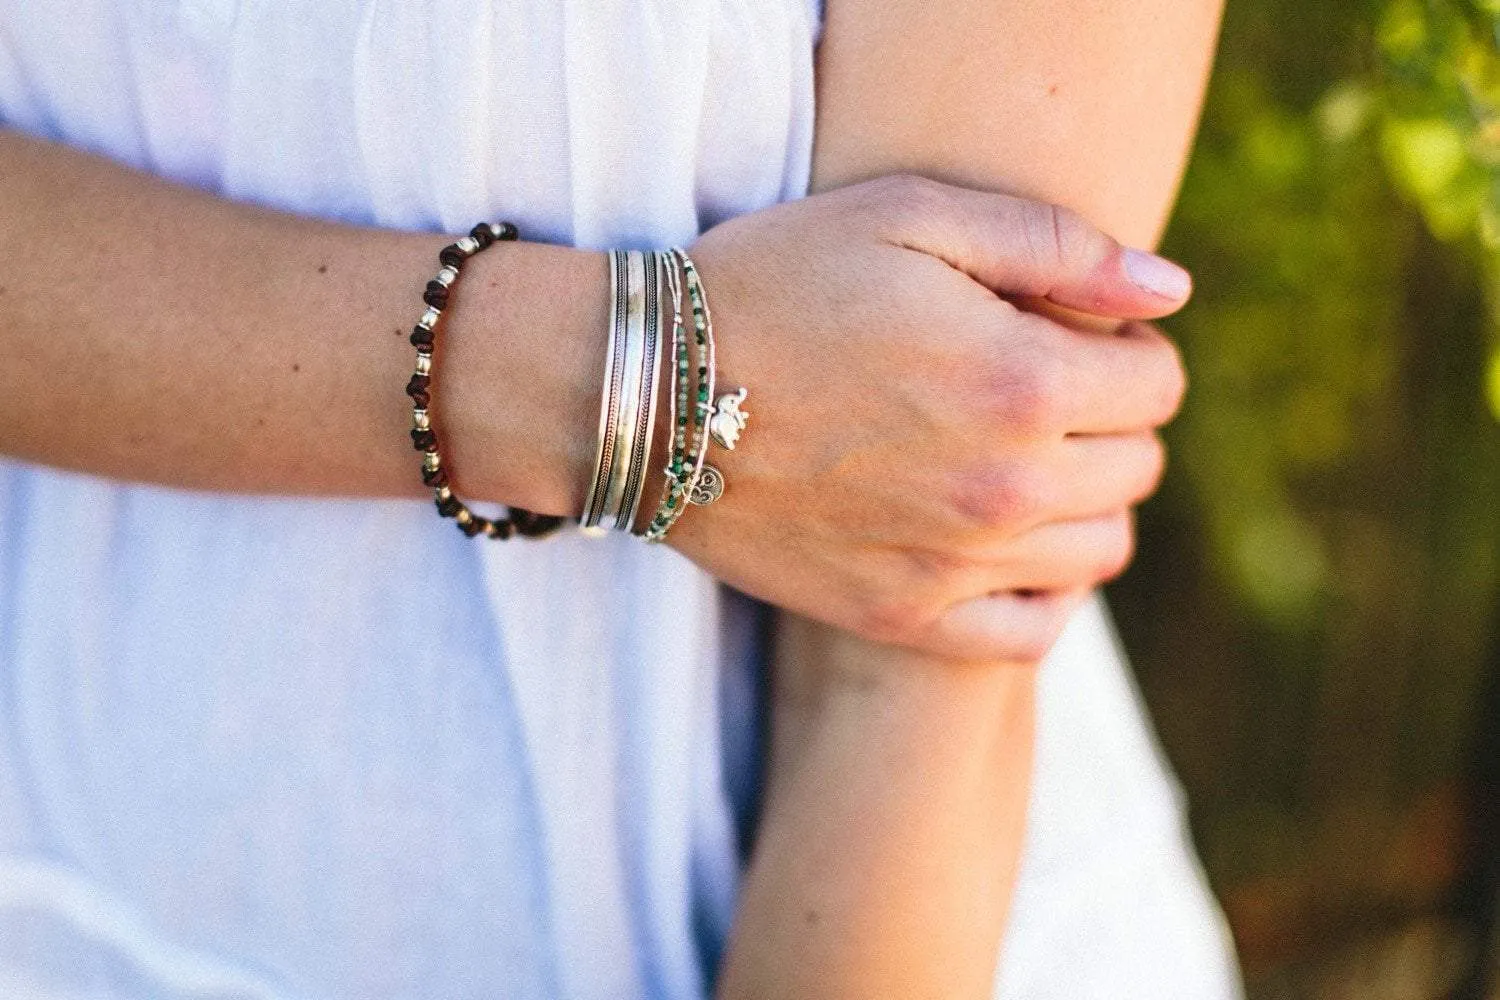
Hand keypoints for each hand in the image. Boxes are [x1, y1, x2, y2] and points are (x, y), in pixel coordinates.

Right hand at [667, 175, 1188, 662]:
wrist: (644, 394)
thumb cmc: (771, 285)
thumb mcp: (908, 218)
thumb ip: (1057, 246)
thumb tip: (1170, 289)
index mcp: (1023, 382)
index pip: (1157, 382)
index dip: (1128, 345)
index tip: (1074, 331)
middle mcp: (1006, 489)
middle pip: (1139, 466)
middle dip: (1112, 417)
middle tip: (1044, 385)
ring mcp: (954, 565)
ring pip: (1101, 549)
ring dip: (1088, 498)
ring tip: (1026, 458)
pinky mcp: (902, 616)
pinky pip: (1033, 631)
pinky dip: (1048, 590)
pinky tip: (1013, 546)